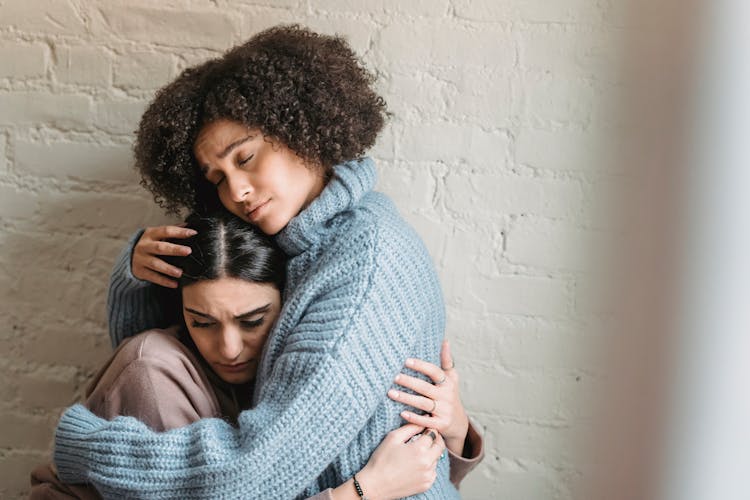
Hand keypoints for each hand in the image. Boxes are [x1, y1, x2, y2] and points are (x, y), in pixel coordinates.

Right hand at [131, 225, 195, 287]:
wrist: (130, 257)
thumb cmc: (151, 244)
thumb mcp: (158, 235)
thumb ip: (172, 230)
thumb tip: (190, 225)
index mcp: (150, 234)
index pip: (166, 231)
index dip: (180, 232)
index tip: (193, 233)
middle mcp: (144, 246)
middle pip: (160, 247)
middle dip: (175, 249)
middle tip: (188, 251)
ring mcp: (140, 259)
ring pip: (155, 264)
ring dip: (168, 269)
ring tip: (180, 273)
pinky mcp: (139, 271)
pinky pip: (153, 277)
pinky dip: (164, 281)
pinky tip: (174, 284)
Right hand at [355, 424, 444, 499]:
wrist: (376, 485)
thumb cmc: (382, 459)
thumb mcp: (393, 438)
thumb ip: (410, 427)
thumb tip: (423, 421)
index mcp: (419, 449)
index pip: (433, 433)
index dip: (429, 428)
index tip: (424, 428)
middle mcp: (427, 463)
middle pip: (440, 446)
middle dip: (435, 439)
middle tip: (426, 437)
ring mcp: (428, 475)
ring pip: (437, 459)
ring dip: (431, 453)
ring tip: (417, 453)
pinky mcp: (426, 485)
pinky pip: (433, 471)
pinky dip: (428, 466)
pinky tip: (416, 465)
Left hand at [388, 340, 469, 455]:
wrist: (459, 423)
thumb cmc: (450, 395)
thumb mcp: (452, 377)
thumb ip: (447, 360)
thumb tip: (445, 341)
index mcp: (448, 382)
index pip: (434, 372)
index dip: (421, 366)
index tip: (406, 361)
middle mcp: (447, 396)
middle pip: (425, 387)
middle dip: (408, 381)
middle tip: (393, 376)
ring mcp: (444, 410)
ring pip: (422, 403)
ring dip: (406, 398)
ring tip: (390, 393)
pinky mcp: (440, 424)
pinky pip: (425, 420)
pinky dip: (414, 417)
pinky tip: (401, 413)